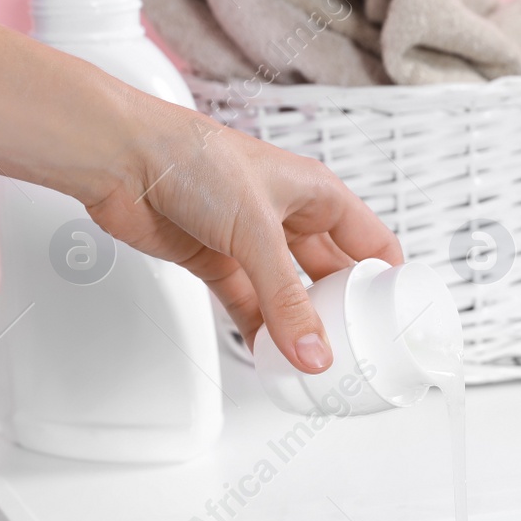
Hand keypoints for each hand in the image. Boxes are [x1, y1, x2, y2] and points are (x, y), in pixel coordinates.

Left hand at [82, 96, 401, 373]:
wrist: (123, 159)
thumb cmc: (192, 158)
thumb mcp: (257, 231)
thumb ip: (285, 298)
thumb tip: (312, 351)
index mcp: (315, 192)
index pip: (370, 241)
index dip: (388, 279)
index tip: (397, 320)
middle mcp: (287, 216)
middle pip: (331, 274)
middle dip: (343, 313)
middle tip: (357, 352)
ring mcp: (250, 242)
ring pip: (288, 295)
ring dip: (298, 328)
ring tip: (315, 362)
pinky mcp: (215, 262)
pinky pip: (248, 306)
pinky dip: (259, 331)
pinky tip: (271, 355)